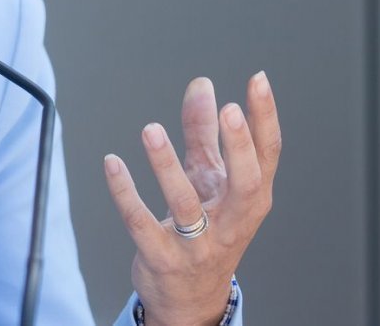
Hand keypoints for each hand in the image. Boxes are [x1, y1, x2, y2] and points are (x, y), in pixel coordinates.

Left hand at [103, 72, 280, 325]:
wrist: (191, 298)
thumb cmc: (207, 227)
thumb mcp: (210, 179)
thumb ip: (205, 132)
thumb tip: (202, 84)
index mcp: (250, 199)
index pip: (267, 156)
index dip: (265, 118)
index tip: (257, 81)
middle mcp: (231, 222)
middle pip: (245, 185)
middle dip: (239, 148)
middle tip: (229, 110)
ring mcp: (198, 244)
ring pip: (186, 205)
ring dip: (167, 166)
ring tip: (151, 129)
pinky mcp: (162, 257)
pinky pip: (141, 224)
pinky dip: (126, 194)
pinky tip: (112, 163)